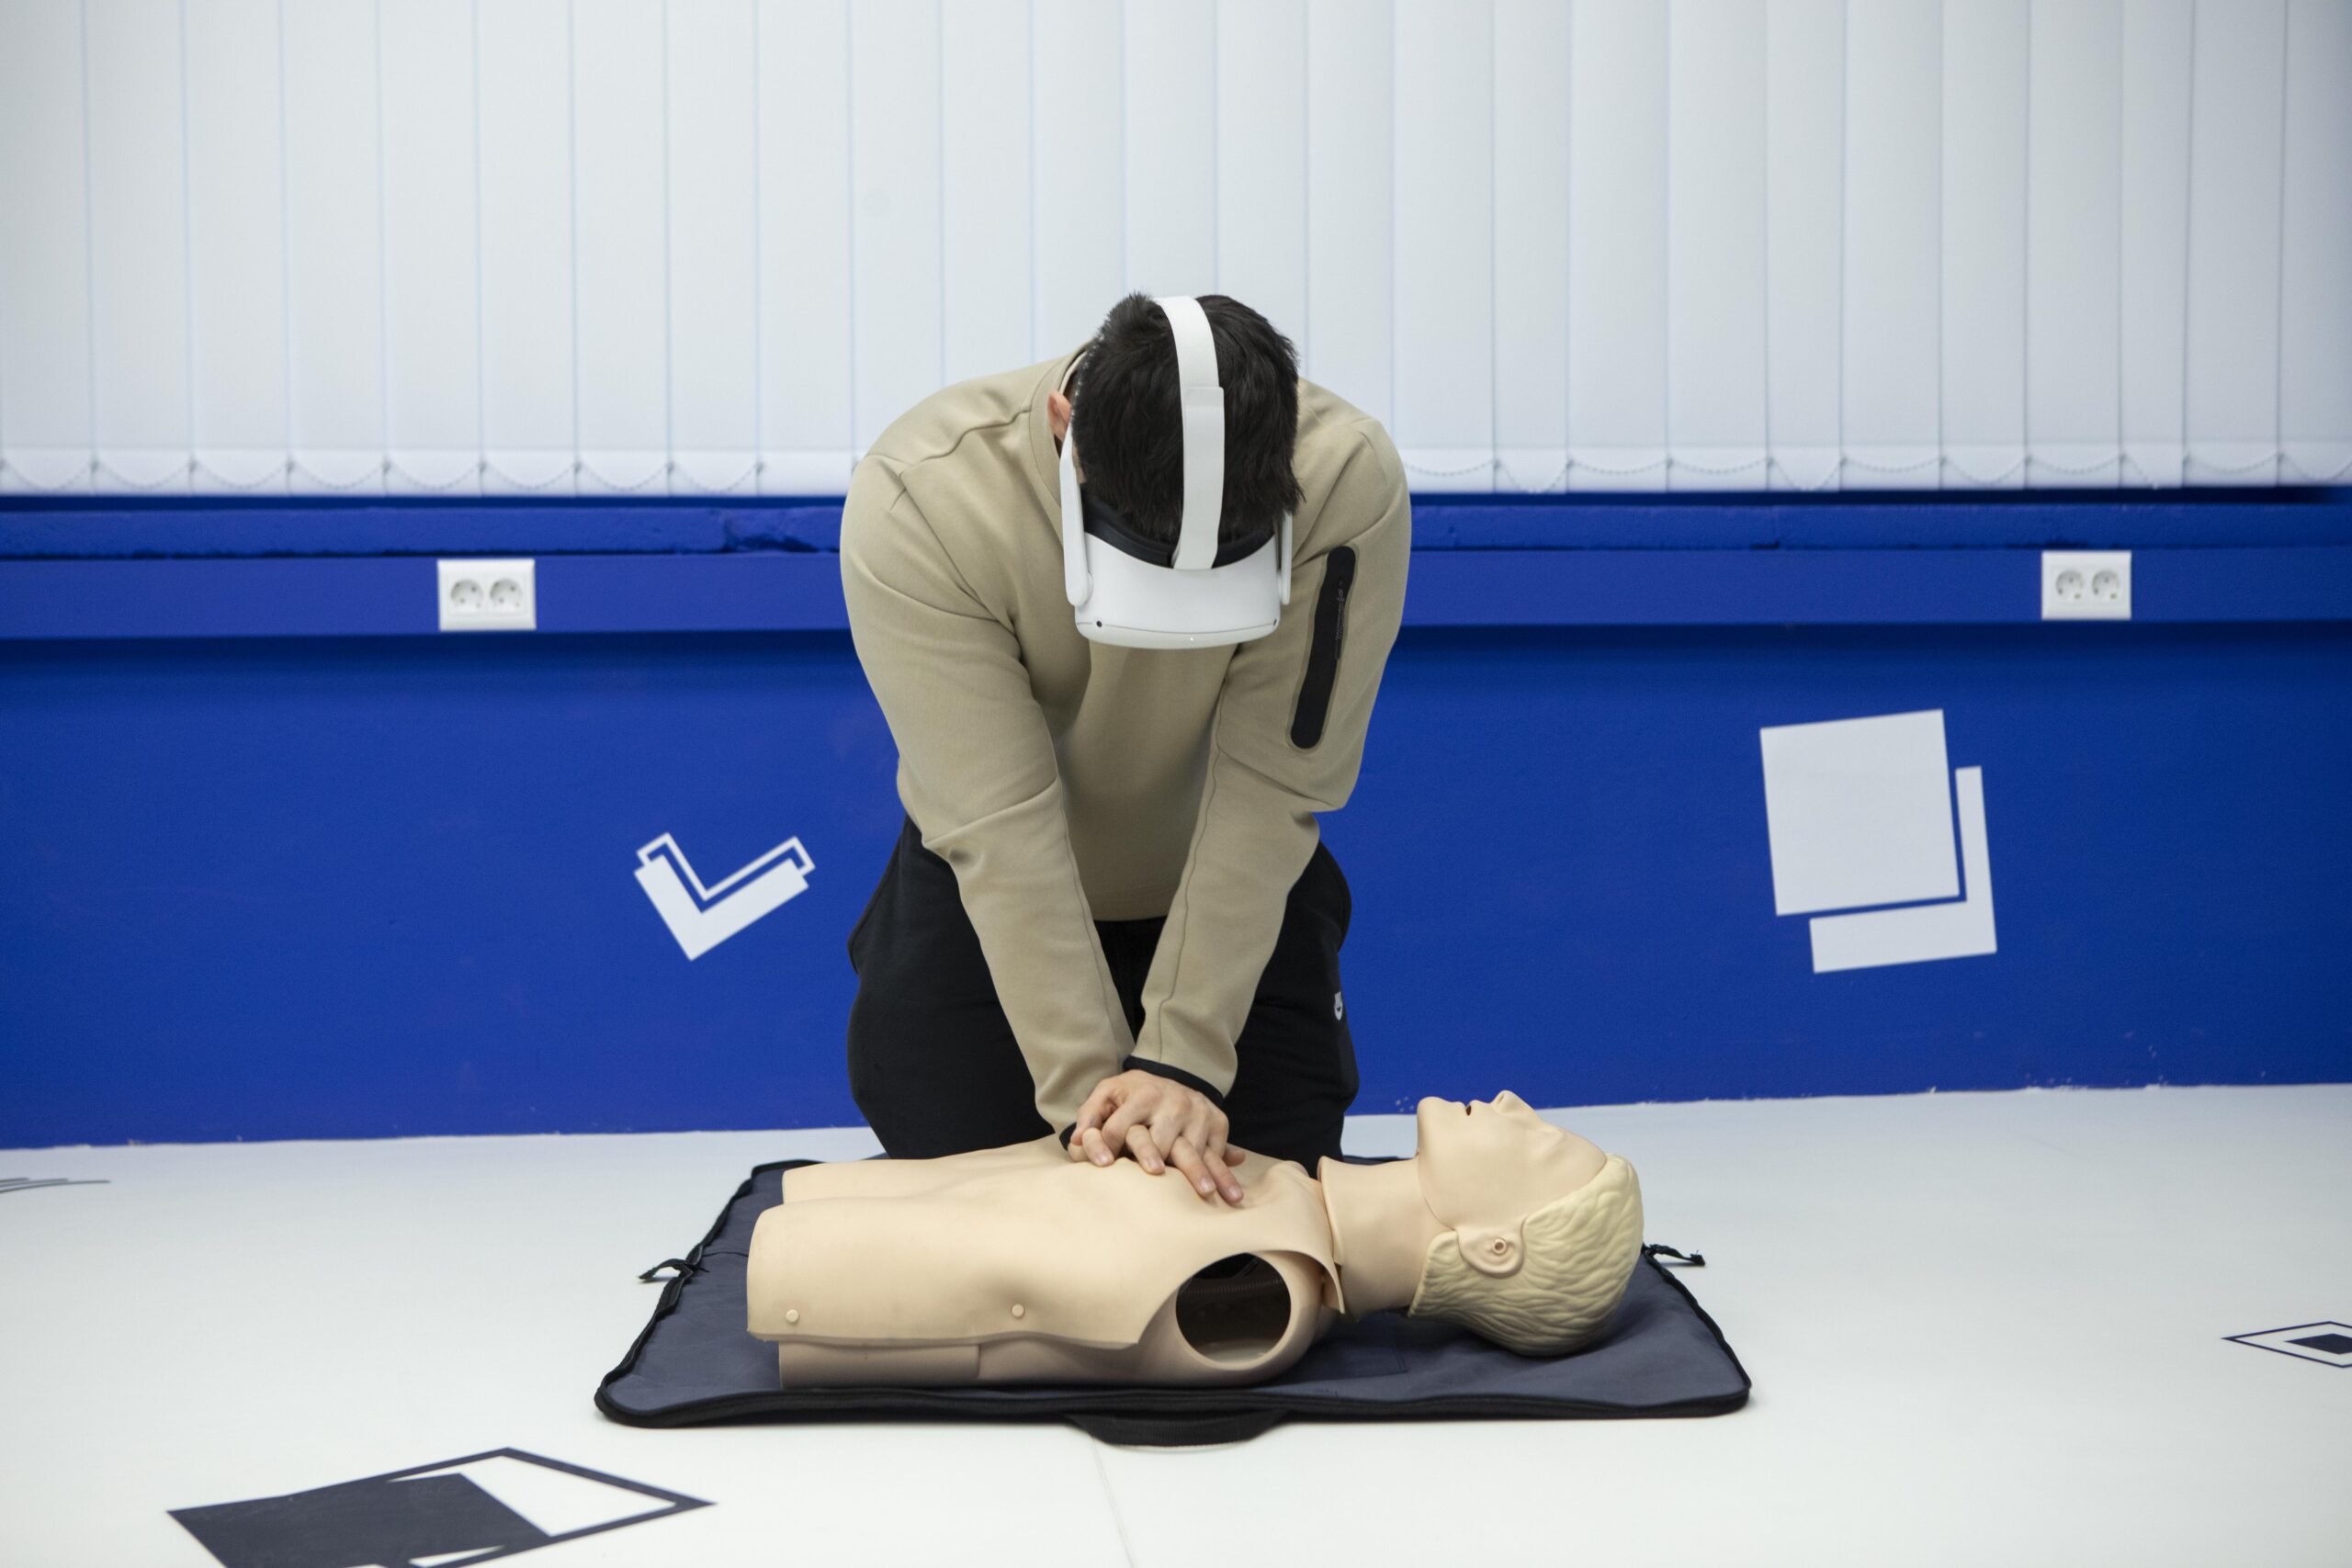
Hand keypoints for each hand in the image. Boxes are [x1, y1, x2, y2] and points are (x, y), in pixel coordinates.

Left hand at [1068, 1069, 1246, 1204]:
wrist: (1171, 1076)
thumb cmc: (1132, 1093)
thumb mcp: (1108, 1092)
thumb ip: (1090, 1114)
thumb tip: (1074, 1140)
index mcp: (1143, 1094)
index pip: (1120, 1128)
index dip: (1106, 1147)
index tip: (1101, 1167)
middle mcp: (1174, 1102)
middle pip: (1161, 1143)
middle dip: (1154, 1161)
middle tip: (1154, 1178)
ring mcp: (1199, 1112)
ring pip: (1194, 1151)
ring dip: (1198, 1175)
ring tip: (1204, 1195)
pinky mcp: (1219, 1121)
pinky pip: (1217, 1152)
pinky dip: (1222, 1173)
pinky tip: (1230, 1193)